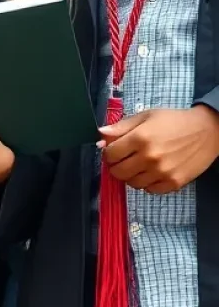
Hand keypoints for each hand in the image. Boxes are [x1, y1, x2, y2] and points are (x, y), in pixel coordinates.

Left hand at [101, 105, 218, 192]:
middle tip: (121, 160)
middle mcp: (149, 157)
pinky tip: (149, 173)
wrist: (205, 132)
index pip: (111, 154)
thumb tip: (100, 134)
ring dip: (130, 176)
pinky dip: (146, 184)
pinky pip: (151, 190)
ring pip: (133, 183)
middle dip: (115, 166)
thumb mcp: (145, 116)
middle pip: (119, 172)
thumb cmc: (173, 121)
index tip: (111, 150)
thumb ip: (121, 126)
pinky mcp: (174, 183)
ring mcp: (162, 172)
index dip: (107, 152)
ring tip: (136, 166)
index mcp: (140, 138)